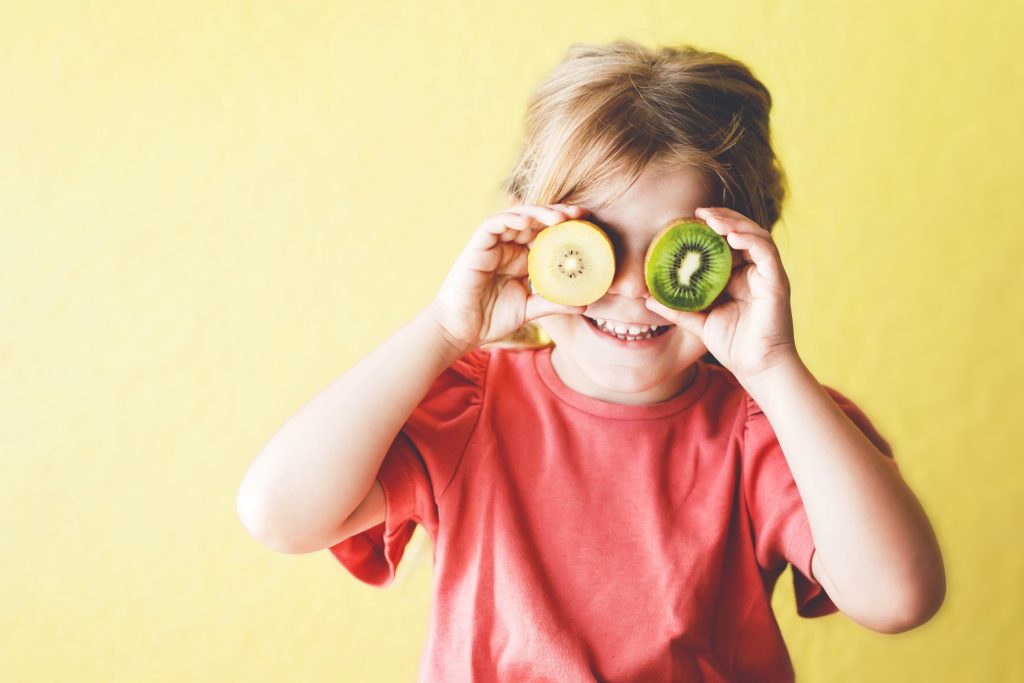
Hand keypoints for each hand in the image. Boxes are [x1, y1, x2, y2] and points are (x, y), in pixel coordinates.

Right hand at [429, 203, 590, 351]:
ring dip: (539, 213)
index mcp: (522, 259)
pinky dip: (510, 218)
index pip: (547, 235)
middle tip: (581, 214)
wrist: (460, 331)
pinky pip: (494, 225)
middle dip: (559, 213)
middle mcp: (508, 247)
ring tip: (560, 217)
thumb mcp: (529, 310)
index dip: (567, 227)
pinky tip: (528, 220)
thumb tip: (585, 304)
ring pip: (518, 217)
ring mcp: (493, 245)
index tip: (589, 224)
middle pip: (536, 221)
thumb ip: (554, 303)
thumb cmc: (490, 320)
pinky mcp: (477, 246)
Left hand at [644, 206, 800, 386]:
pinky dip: (750, 240)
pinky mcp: (777, 282)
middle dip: (722, 218)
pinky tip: (732, 236)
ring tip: (712, 219)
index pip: (727, 243)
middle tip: (698, 212)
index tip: (688, 220)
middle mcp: (755, 271)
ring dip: (734, 224)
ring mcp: (768, 275)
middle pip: (742, 233)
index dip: (710, 229)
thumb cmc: (733, 345)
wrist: (757, 369)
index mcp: (739, 277)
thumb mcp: (698, 322)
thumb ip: (676, 308)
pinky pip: (766, 253)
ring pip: (755, 236)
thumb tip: (647, 298)